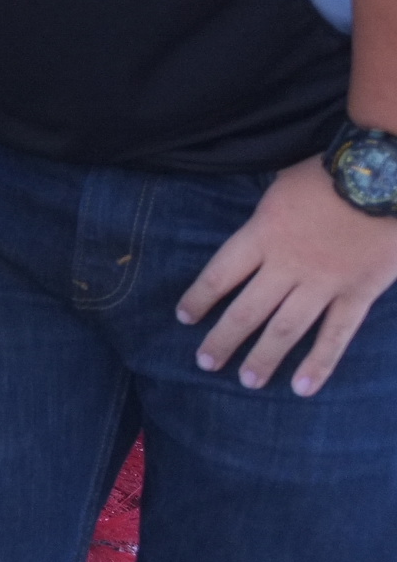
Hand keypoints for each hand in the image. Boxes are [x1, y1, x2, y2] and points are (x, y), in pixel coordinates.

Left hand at [178, 155, 396, 394]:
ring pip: (285, 329)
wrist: (381, 176)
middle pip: (246, 309)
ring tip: (247, 382)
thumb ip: (265, 216)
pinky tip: (303, 388)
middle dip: (223, 338)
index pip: (219, 274)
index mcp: (261, 235)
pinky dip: (319, 364)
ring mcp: (323, 283)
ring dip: (264, 357)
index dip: (199, 298)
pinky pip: (336, 335)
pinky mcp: (358, 293)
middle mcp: (286, 265)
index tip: (184, 317)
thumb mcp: (280, 186)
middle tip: (205, 363)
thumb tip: (255, 231)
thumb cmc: (329, 173)